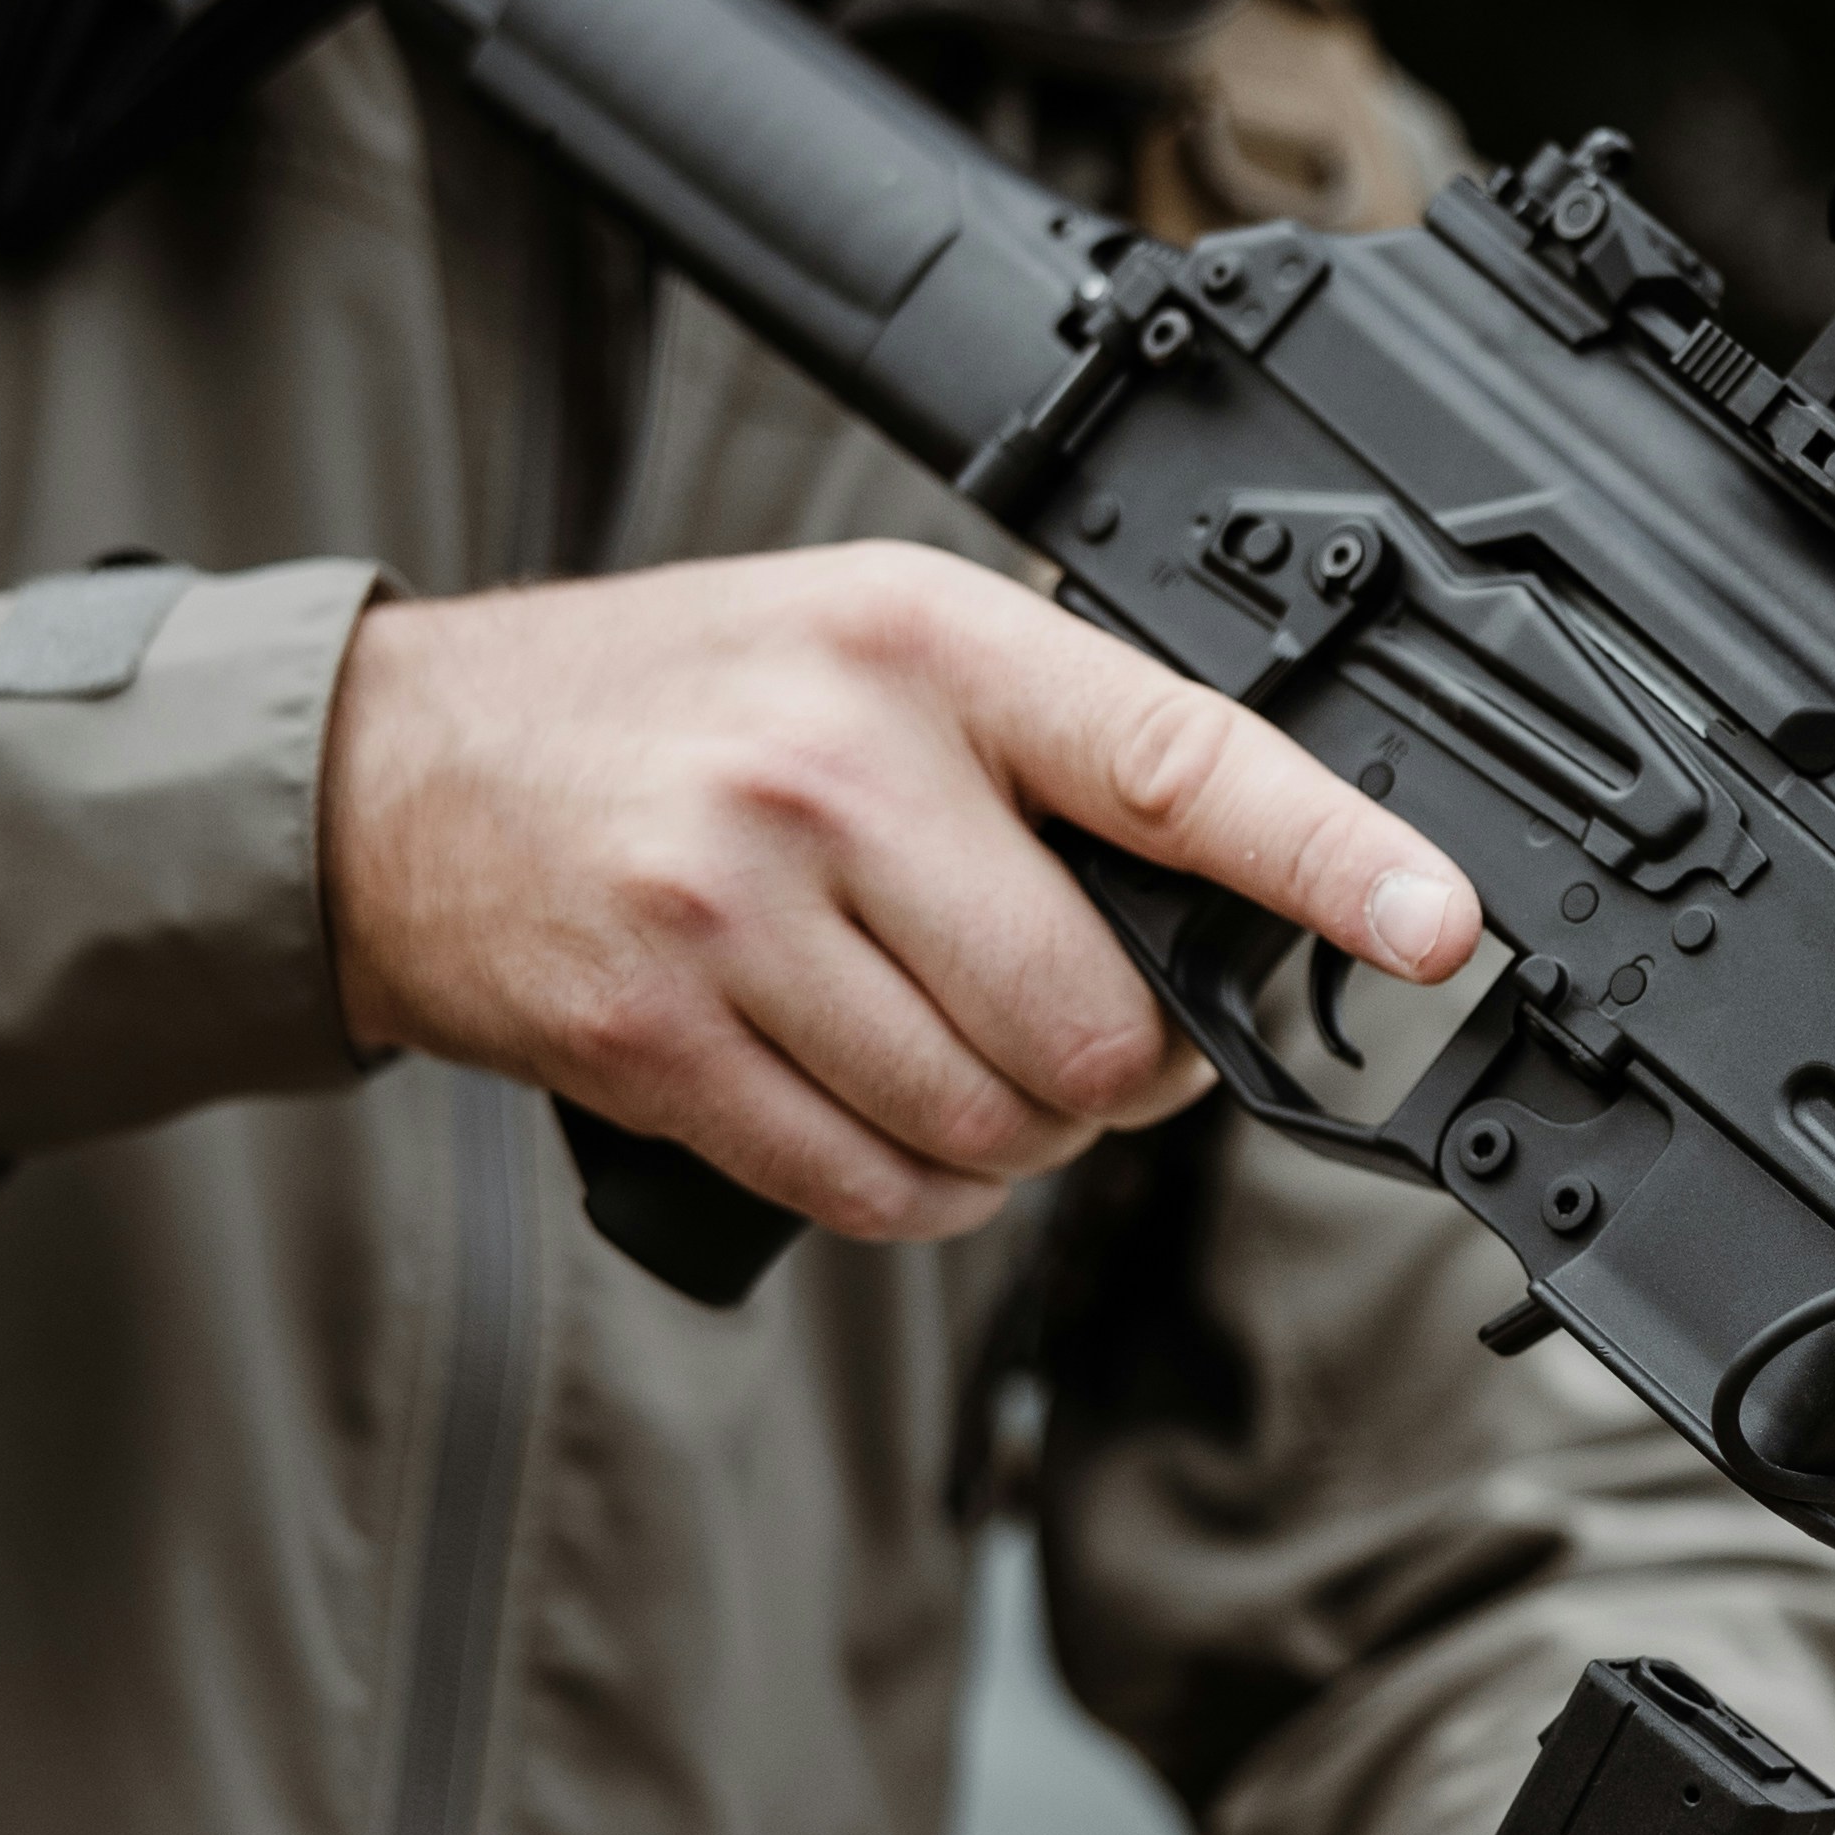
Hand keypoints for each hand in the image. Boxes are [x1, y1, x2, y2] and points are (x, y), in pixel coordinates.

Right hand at [320, 543, 1480, 1236]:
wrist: (398, 776)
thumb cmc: (673, 706)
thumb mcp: (868, 643)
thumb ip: (1047, 743)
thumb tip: (1245, 896)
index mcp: (924, 647)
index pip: (1179, 762)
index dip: (1329, 860)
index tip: (1436, 928)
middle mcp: (834, 772)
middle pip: (1092, 1026)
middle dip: (1120, 1071)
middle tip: (1075, 1029)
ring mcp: (737, 912)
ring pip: (994, 1127)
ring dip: (1010, 1138)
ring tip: (943, 1046)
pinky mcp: (662, 1040)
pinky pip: (877, 1191)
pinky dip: (918, 1189)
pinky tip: (872, 1105)